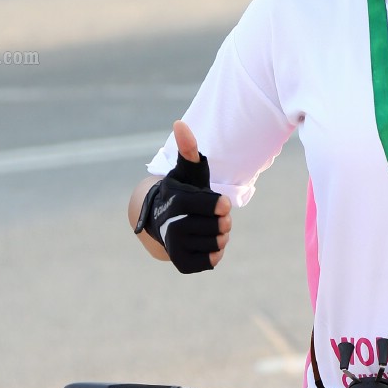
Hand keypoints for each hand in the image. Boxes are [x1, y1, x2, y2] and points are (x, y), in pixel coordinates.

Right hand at [140, 121, 230, 273]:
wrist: (164, 222)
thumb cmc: (183, 193)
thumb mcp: (187, 172)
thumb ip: (188, 150)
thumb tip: (180, 123)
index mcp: (177, 201)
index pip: (219, 206)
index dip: (223, 205)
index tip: (220, 203)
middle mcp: (172, 226)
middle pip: (222, 227)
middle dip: (223, 221)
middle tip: (210, 216)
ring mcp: (176, 248)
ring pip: (219, 244)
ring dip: (219, 236)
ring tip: (205, 228)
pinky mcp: (183, 265)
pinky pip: (213, 261)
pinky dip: (214, 252)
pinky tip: (202, 242)